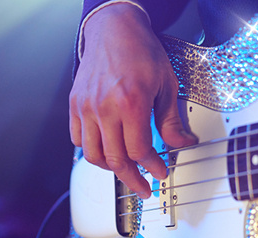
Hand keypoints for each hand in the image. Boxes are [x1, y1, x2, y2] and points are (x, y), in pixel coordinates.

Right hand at [69, 4, 197, 197]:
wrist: (114, 29)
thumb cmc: (140, 51)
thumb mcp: (166, 84)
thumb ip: (171, 119)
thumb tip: (182, 143)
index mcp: (131, 102)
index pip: (140, 151)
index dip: (152, 167)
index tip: (160, 173)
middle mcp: (105, 107)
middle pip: (115, 160)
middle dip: (132, 180)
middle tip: (143, 188)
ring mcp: (86, 107)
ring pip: (93, 155)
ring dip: (111, 169)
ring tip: (125, 171)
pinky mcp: (75, 105)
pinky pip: (78, 140)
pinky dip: (91, 151)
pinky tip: (106, 151)